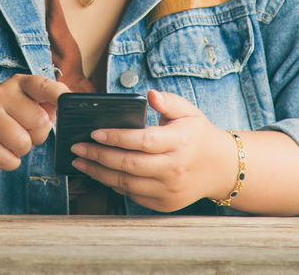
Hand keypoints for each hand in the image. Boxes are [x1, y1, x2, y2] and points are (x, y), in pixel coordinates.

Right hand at [0, 74, 69, 175]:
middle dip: (37, 135)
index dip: (58, 94)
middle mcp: (1, 94)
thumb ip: (51, 103)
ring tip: (10, 142)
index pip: (42, 85)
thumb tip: (69, 100)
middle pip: (39, 121)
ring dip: (22, 150)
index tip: (68, 101)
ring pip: (23, 142)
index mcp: (19, 84)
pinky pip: (8, 159)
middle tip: (24, 132)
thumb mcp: (31, 108)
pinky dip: (10, 162)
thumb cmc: (12, 124)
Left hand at [69, 89, 237, 212]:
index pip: (142, 140)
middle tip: (78, 148)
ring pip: (127, 183)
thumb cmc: (199, 136)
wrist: (221, 168)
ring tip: (81, 162)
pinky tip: (101, 174)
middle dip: (99, 156)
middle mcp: (175, 168)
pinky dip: (115, 185)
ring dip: (100, 173)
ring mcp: (170, 189)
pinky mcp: (166, 203)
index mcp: (180, 142)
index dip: (116, 137)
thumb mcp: (189, 112)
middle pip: (129, 164)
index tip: (94, 133)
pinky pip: (134, 195)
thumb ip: (169, 101)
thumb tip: (149, 94)